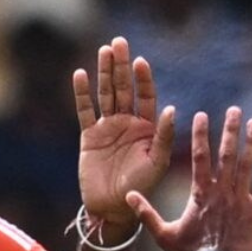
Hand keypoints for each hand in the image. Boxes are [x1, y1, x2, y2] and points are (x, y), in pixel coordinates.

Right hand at [74, 36, 174, 227]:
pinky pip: (84, 111)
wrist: (112, 207)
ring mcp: (107, 127)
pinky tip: (80, 75)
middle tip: (119, 42)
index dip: (143, 79)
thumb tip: (171, 108)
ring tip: (104, 50)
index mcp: (147, 128)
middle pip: (124, 88)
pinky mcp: (89, 136)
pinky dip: (82, 93)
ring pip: (105, 94)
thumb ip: (163, 136)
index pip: (146, 96)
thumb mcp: (156, 162)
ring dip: (104, 72)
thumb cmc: (140, 187)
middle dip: (122, 66)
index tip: (140, 61)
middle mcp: (128, 123)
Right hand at [126, 106, 251, 250]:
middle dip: (230, 130)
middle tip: (235, 110)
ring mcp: (240, 200)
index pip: (200, 157)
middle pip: (226, 154)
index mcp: (201, 193)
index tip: (202, 115)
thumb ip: (146, 212)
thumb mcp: (163, 233)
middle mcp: (221, 191)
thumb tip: (128, 195)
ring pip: (248, 166)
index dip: (201, 135)